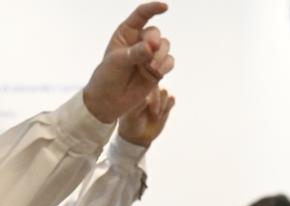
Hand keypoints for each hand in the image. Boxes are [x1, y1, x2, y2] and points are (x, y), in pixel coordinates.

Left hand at [83, 3, 174, 123]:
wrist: (110, 100)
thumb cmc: (107, 76)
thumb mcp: (117, 62)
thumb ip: (135, 53)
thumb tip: (151, 47)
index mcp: (126, 33)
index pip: (141, 15)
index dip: (153, 9)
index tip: (165, 7)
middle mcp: (139, 42)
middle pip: (156, 33)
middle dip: (155, 42)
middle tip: (150, 53)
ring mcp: (150, 56)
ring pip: (165, 46)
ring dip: (161, 56)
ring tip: (152, 68)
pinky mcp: (158, 70)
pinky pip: (170, 61)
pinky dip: (166, 66)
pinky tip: (157, 73)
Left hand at [118, 87, 174, 146]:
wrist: (139, 134)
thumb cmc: (130, 123)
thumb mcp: (131, 115)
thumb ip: (138, 105)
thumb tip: (147, 98)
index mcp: (135, 88)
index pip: (145, 81)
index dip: (150, 91)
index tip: (148, 103)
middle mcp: (146, 89)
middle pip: (157, 85)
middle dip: (157, 99)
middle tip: (154, 113)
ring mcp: (156, 96)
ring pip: (166, 92)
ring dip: (162, 105)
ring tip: (155, 116)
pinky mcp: (165, 103)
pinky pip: (172, 98)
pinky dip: (168, 106)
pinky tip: (162, 115)